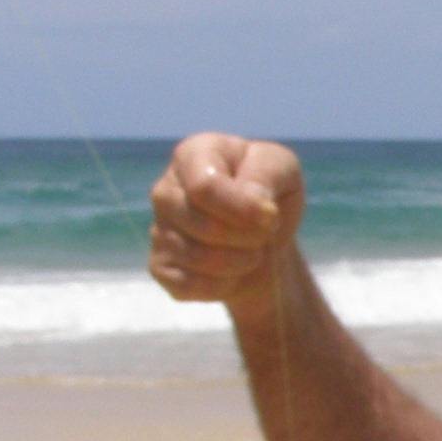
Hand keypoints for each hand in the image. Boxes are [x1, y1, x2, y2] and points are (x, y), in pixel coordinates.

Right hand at [149, 132, 306, 312]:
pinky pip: (186, 285)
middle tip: (264, 233)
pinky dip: (221, 286)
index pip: (204, 187)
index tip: (271, 216)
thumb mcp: (282, 171)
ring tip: (252, 251)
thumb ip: (267, 175)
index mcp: (193, 154)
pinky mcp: (160, 266)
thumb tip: (254, 203)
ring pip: (197, 259)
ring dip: (239, 262)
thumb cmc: (270, 194)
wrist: (263, 238)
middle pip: (203, 226)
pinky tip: (232, 272)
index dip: (242, 210)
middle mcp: (166, 189)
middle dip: (247, 237)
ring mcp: (158, 228)